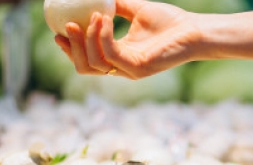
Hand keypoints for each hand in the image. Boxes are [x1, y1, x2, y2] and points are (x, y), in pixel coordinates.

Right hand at [54, 0, 200, 78]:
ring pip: (94, 63)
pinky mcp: (137, 69)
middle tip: (65, 26)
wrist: (193, 30)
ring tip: (91, 16)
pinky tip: (103, 18)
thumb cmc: (170, 22)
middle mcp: (122, 68)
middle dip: (71, 48)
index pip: (88, 59)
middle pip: (85, 67)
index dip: (70, 48)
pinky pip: (110, 53)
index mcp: (120, 57)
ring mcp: (129, 71)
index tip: (58, 30)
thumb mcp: (135, 10)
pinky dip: (102, 35)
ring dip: (87, 38)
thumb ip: (115, 6)